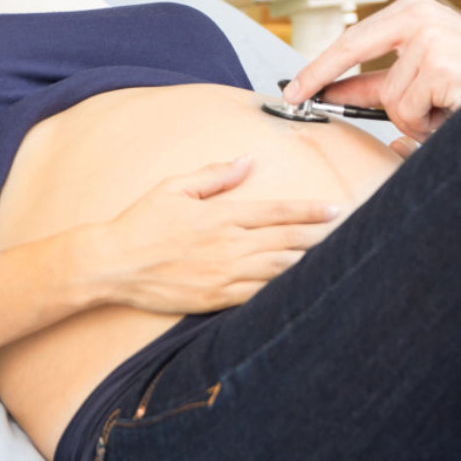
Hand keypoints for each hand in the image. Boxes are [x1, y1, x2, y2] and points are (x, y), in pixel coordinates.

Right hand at [95, 158, 338, 312]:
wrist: (112, 265)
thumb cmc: (142, 223)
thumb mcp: (176, 187)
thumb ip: (215, 174)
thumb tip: (247, 160)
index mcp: (221, 216)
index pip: (276, 212)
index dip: (309, 211)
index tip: (334, 209)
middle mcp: (227, 247)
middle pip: (286, 242)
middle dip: (319, 238)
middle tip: (349, 235)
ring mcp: (222, 277)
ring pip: (277, 272)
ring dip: (307, 266)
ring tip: (334, 262)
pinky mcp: (214, 301)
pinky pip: (257, 298)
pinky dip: (280, 292)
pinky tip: (297, 290)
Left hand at [282, 0, 460, 142]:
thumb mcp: (425, 73)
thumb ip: (383, 82)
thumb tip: (339, 94)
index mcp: (414, 11)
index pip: (353, 38)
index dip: (320, 65)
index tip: (295, 85)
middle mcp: (419, 16)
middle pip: (350, 51)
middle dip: (323, 79)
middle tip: (296, 96)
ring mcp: (428, 39)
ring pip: (388, 99)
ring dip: (413, 116)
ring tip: (445, 107)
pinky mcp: (438, 65)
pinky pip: (407, 112)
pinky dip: (427, 124)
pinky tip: (453, 110)